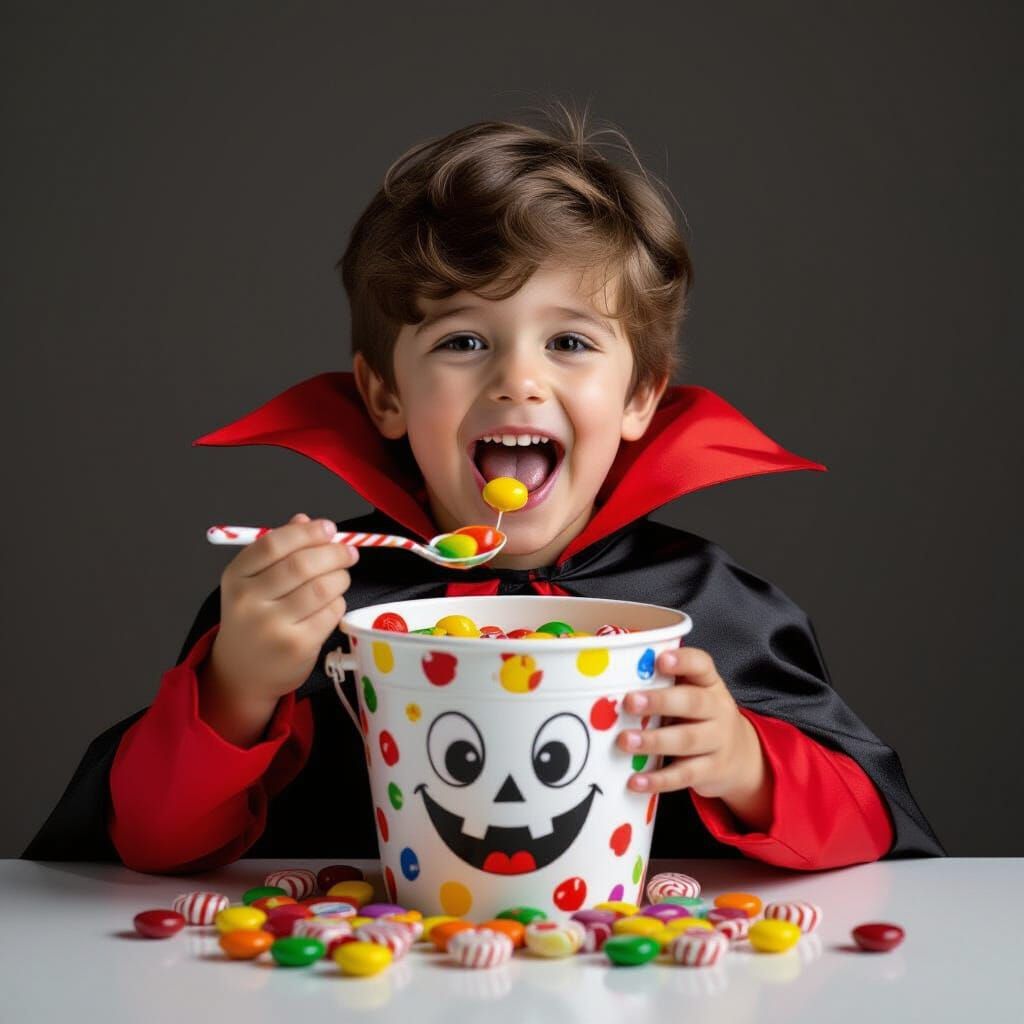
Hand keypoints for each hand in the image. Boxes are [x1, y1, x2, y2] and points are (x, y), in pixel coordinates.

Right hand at [203, 512, 359, 706]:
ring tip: (340, 577)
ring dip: (340, 577)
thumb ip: (278, 550)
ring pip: (322, 588)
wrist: (243, 671)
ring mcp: (272, 626)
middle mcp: (249, 601)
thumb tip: (305, 520)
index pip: (274, 543)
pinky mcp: (297, 646)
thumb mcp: (253, 582)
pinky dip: (338, 602)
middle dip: (334, 553)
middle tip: (348, 552)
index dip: (307, 532)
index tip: (328, 528)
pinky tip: (330, 603)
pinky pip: (331, 612)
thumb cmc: (253, 618)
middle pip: (302, 564)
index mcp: (236, 577)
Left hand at [616, 647, 771, 828]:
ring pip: (687, 740)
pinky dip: (658, 779)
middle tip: (630, 702)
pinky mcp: (712, 771)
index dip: (683, 661)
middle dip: (660, 702)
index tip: (661, 660)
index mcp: (709, 684)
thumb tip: (612, 680)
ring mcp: (718, 741)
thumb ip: (664, 686)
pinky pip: (684, 775)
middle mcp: (718, 709)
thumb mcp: (692, 695)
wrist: (741, 757)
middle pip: (693, 702)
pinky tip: (635, 781)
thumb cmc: (700, 717)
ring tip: (625, 741)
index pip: (702, 665)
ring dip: (654, 741)